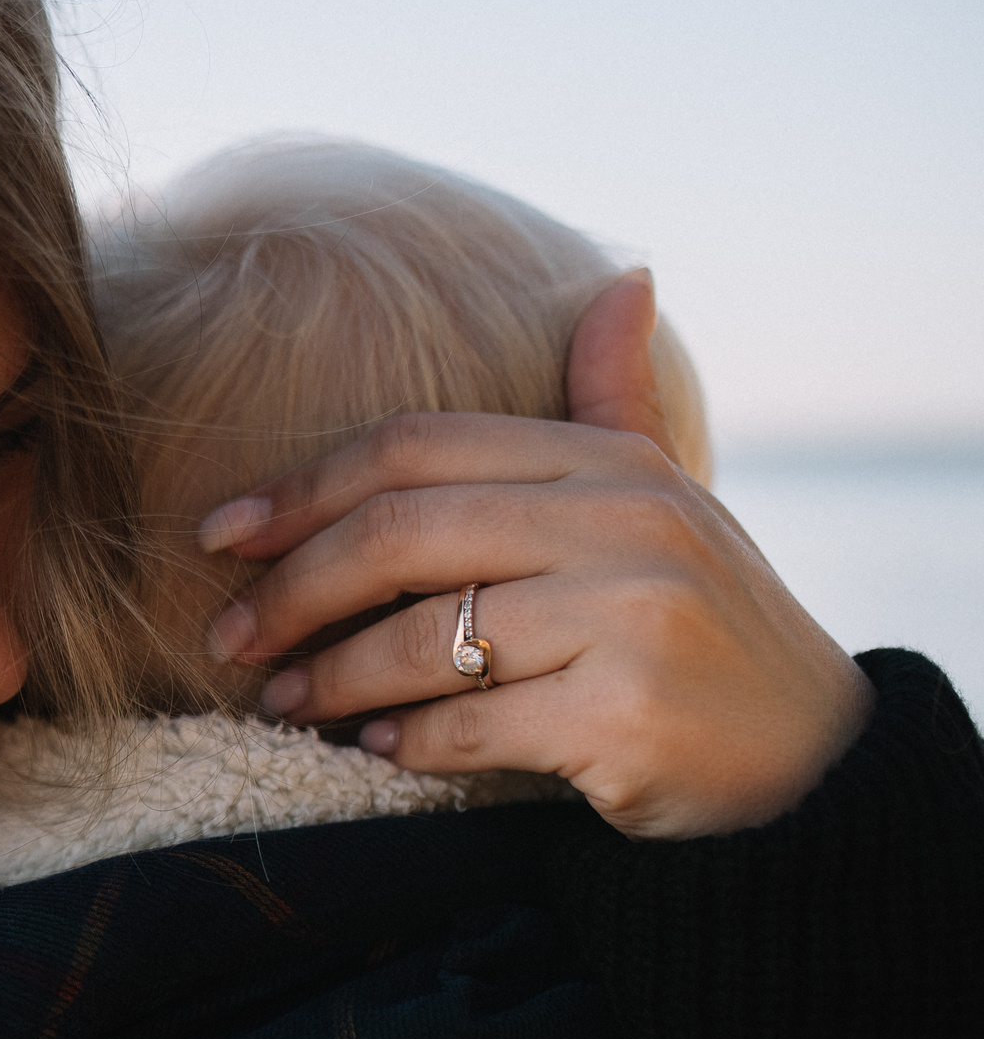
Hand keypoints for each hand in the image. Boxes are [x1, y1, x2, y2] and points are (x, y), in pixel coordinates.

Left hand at [199, 271, 873, 838]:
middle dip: (291, 588)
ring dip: (332, 678)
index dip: (302, 487)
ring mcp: (631, 619)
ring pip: (424, 638)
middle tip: (229, 638)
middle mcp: (626, 525)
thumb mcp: (666, 498)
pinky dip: (404, 742)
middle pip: (398, 534)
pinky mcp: (627, 714)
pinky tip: (374, 749)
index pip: (415, 447)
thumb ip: (613, 401)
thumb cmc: (705, 624)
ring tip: (286, 701)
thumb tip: (622, 278)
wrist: (816, 760)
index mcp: (610, 465)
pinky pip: (470, 725)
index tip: (222, 532)